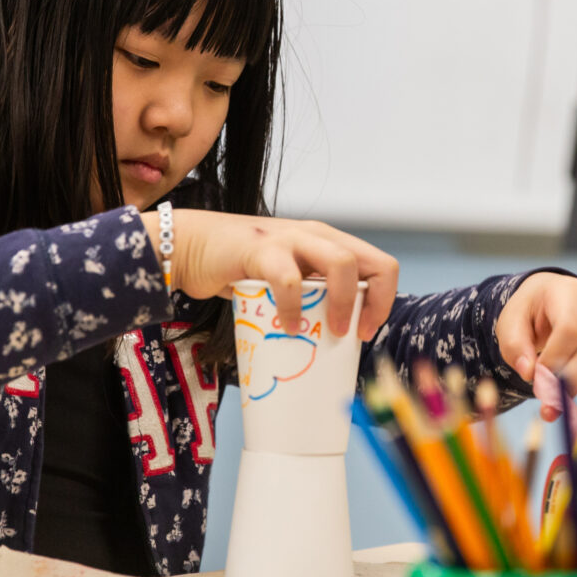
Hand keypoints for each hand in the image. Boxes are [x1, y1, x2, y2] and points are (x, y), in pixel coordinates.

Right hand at [150, 209, 397, 341]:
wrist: (192, 246)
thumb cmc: (241, 269)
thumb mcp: (288, 278)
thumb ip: (309, 294)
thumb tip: (330, 340)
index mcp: (329, 242)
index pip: (380, 265)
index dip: (384, 301)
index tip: (367, 332)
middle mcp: (317, 235)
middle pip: (371, 263)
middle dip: (373, 304)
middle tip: (352, 334)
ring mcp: (292, 238)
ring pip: (341, 263)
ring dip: (341, 304)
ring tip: (328, 332)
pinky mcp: (262, 249)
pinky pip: (289, 280)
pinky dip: (292, 308)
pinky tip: (286, 326)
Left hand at [493, 274, 576, 421]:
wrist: (554, 298)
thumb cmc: (532, 310)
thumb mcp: (513, 319)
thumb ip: (515, 344)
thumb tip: (529, 373)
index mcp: (573, 294)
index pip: (571, 329)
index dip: (555, 359)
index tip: (537, 381)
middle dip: (572, 385)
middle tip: (550, 411)